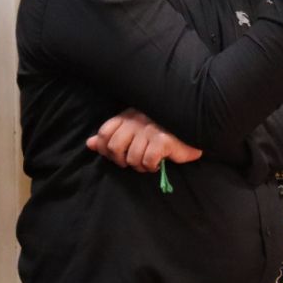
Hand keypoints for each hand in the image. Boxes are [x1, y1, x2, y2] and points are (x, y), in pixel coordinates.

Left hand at [86, 108, 202, 172]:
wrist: (192, 126)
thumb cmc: (162, 129)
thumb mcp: (133, 129)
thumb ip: (110, 136)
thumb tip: (89, 144)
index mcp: (128, 116)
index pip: (104, 133)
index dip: (107, 148)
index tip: (120, 154)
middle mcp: (137, 121)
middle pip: (114, 147)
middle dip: (122, 160)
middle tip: (134, 160)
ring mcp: (150, 130)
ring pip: (131, 158)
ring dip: (140, 165)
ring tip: (149, 161)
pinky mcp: (162, 140)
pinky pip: (147, 161)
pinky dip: (151, 166)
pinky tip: (159, 161)